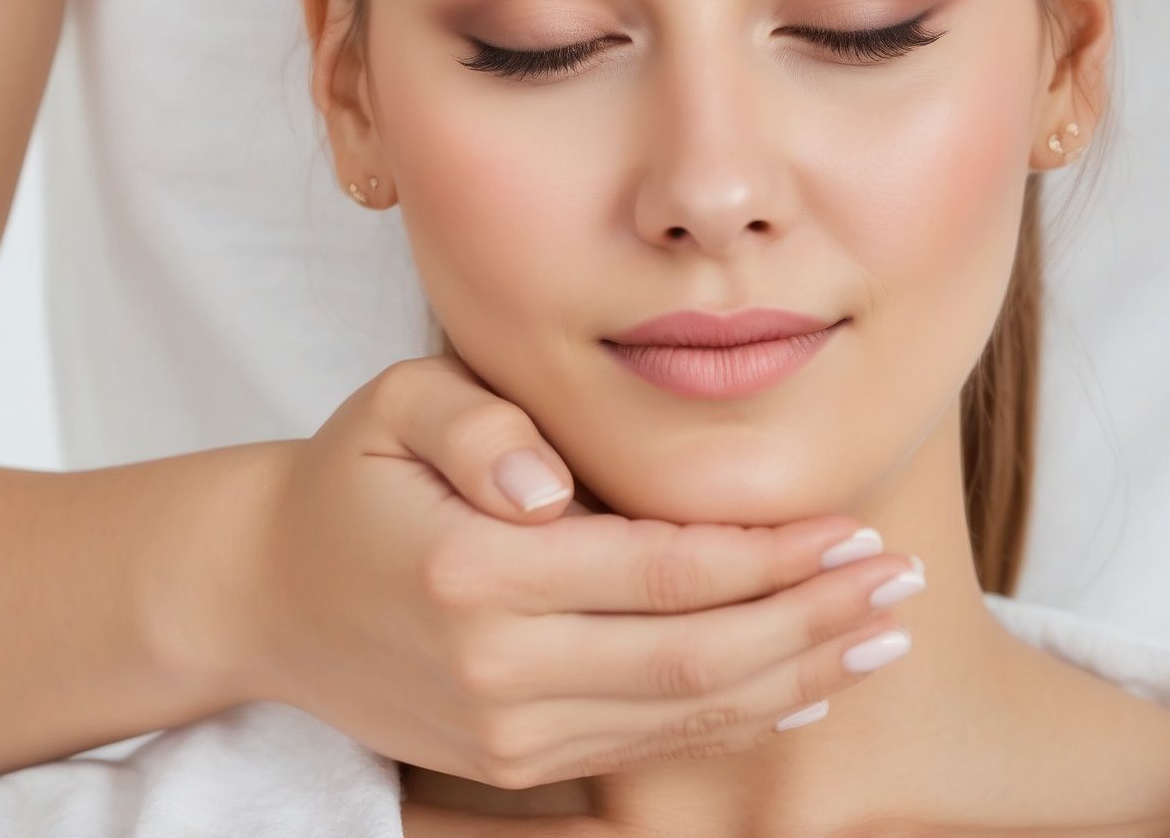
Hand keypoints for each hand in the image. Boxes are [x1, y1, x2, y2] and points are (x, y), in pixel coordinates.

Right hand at [216, 354, 923, 787]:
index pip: (666, 574)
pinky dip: (736, 717)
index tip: (857, 531)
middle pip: (698, 659)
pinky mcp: (511, 763)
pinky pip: (648, 746)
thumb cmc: (349, 477)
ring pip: (686, 716)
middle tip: (902, 588)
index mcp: (477, 572)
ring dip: (797, 675)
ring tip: (881, 636)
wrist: (266, 592)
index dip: (773, 558)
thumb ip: (478, 428)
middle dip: (814, 621)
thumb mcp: (394, 406)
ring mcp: (505, 732)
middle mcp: (499, 671)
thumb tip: (554, 488)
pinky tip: (800, 683)